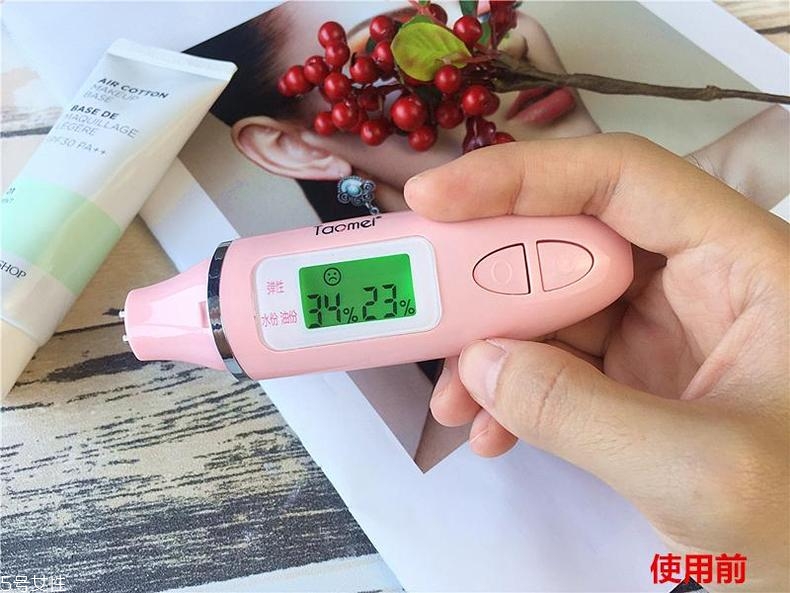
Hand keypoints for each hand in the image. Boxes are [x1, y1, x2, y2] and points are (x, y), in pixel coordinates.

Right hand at [404, 134, 788, 590]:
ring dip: (493, 348)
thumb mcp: (698, 471)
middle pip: (574, 239)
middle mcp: (702, 282)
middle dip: (491, 279)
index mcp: (745, 264)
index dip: (522, 176)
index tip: (435, 199)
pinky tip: (490, 431)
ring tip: (453, 401)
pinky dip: (516, 392)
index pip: (623, 180)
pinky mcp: (642, 379)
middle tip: (426, 308)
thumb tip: (480, 361)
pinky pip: (561, 363)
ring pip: (556, 306)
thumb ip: (579, 412)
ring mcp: (668, 332)